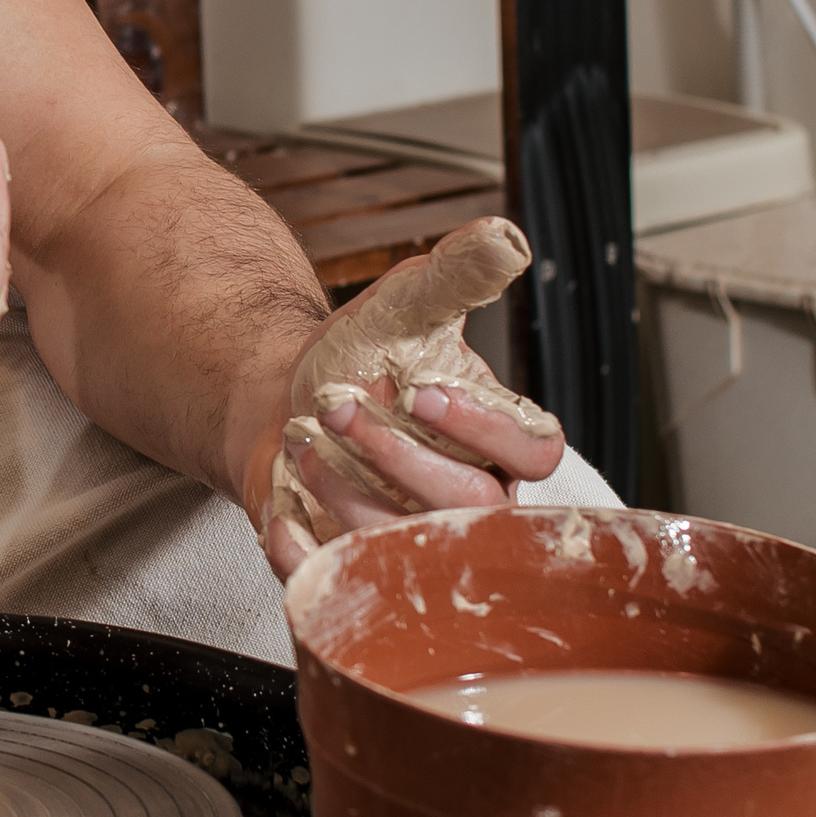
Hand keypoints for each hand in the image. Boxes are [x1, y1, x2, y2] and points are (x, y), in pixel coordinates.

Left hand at [248, 217, 566, 579]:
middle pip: (469, 504)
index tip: (421, 392)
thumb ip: (456, 275)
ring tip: (298, 434)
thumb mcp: (405, 306)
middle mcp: (471, 498)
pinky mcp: (358, 562)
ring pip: (404, 540)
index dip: (484, 428)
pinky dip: (306, 551)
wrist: (283, 396)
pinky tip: (280, 511)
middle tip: (336, 405)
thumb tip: (504, 238)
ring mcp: (415, 537)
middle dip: (396, 455)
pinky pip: (342, 578)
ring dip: (345, 488)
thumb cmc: (361, 356)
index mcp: (502, 441)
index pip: (534, 451)